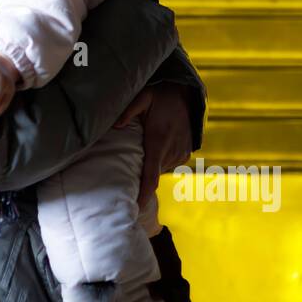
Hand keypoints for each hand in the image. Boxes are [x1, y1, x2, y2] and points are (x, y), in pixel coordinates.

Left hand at [130, 83, 192, 211]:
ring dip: (151, 164)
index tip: (137, 207)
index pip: (151, 175)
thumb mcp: (142, 97)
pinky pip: (169, 163)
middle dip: (140, 174)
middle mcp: (172, 151)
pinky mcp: (186, 153)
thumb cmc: (160, 96)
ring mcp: (181, 153)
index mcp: (158, 141)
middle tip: (125, 167)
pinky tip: (155, 146)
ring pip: (160, 169)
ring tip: (142, 150)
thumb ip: (128, 111)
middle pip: (152, 174)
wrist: (186, 93)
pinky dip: (160, 160)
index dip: (144, 193)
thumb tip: (115, 126)